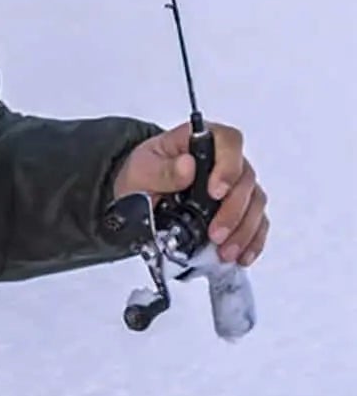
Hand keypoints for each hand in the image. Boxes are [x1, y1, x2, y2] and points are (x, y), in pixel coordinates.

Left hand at [112, 120, 268, 266]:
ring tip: (225, 251)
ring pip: (255, 203)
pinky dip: (252, 240)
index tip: (216, 192)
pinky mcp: (240, 208)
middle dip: (233, 211)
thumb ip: (163, 169)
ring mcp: (236, 185)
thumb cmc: (144, 172)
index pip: (229, 141)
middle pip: (245, 179)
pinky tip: (242, 255)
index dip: (228, 166)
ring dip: (243, 230)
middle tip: (216, 233)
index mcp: (202, 140)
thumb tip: (187, 166)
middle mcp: (226, 160)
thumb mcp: (142, 168)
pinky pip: (257, 223)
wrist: (140, 193)